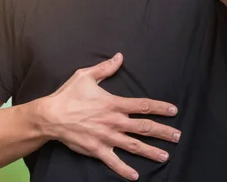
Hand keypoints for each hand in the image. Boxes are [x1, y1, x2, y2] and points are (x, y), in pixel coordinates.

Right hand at [42, 53, 179, 180]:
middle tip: (177, 136)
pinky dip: (124, 170)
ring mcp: (106, 137)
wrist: (50, 116)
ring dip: (151, 151)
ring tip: (165, 156)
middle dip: (163, 132)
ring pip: (134, 145)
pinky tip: (135, 176)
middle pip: (144, 127)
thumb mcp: (86, 76)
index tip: (173, 111)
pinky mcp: (97, 150)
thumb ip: (106, 68)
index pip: (143, 105)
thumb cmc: (68, 95)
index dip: (160, 107)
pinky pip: (113, 161)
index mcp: (114, 104)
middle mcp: (114, 121)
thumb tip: (120, 56)